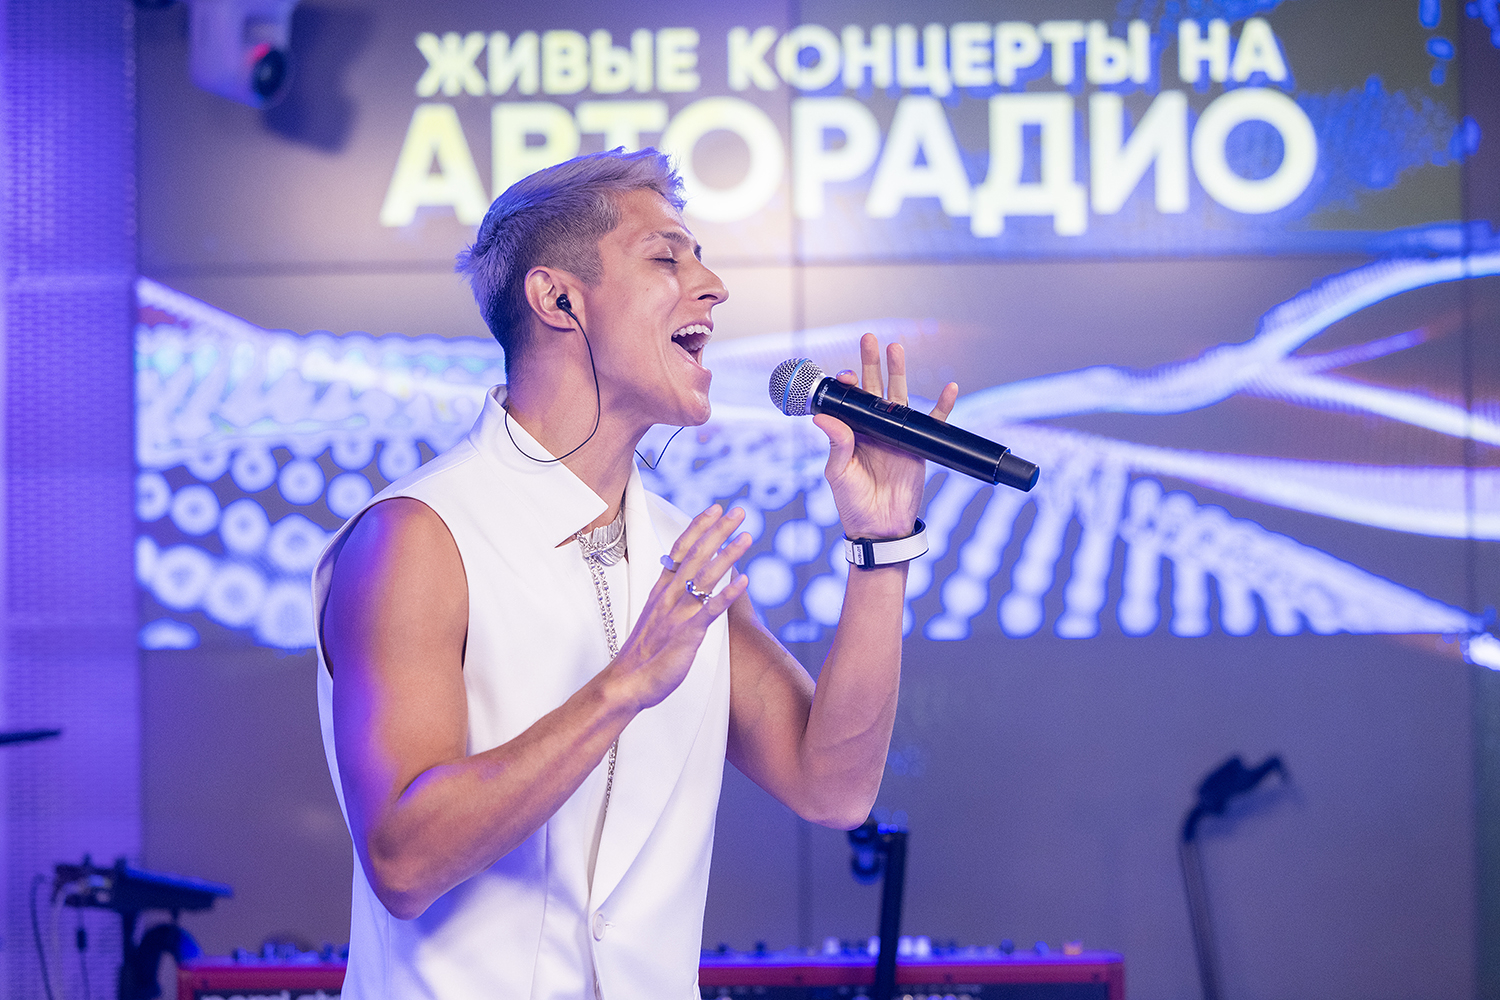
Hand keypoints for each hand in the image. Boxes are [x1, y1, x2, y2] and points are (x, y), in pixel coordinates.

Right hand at [608, 505, 751, 710]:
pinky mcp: (687, 635)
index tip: (714, 509)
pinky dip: (727, 594)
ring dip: (727, 554)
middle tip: (738, 511)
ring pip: (705, 577)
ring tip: (746, 537)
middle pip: (695, 555)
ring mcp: (678, 614)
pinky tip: (743, 580)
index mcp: (661, 590)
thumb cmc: (643, 653)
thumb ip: (670, 597)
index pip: (680, 550)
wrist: (626, 683)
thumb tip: (683, 582)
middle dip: (718, 531)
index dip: (698, 527)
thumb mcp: (656, 617)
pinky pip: (709, 610)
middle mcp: (669, 596)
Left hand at [813, 334, 958, 538]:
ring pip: (899, 396)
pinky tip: (950, 387)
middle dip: (871, 363)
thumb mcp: (839, 473)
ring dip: (899, 372)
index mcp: (850, 431)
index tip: (847, 374)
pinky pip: (933, 421)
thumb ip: (836, 444)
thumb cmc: (853, 503)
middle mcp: (873, 427)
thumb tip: (823, 416)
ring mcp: (896, 433)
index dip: (847, 384)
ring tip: (897, 347)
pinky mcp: (918, 444)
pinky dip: (943, 405)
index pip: (849, 400)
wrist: (881, 527)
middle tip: (870, 338)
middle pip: (873, 388)